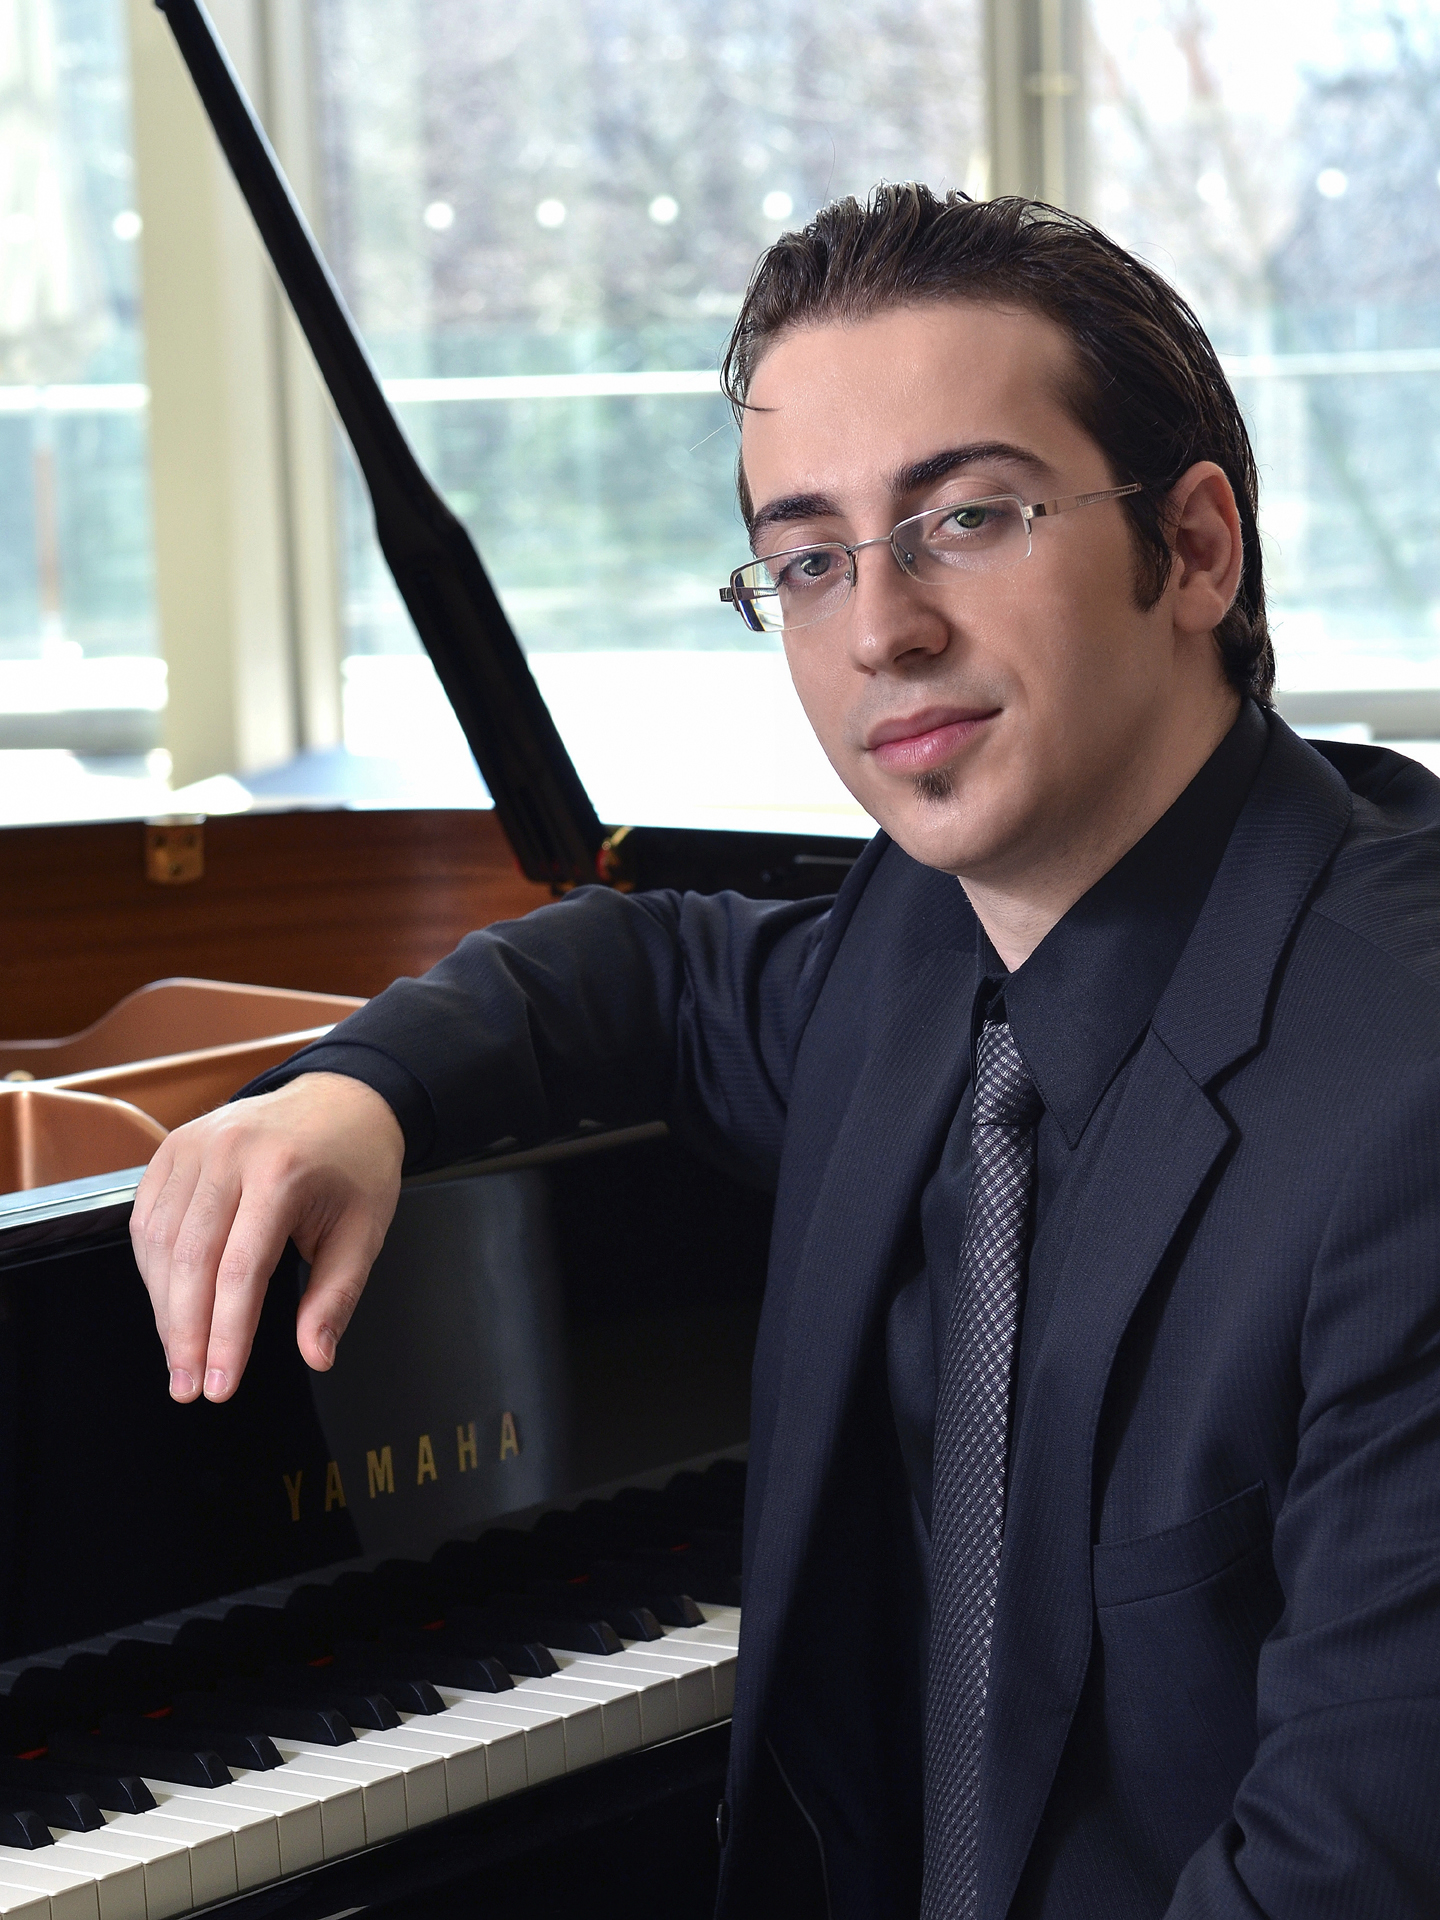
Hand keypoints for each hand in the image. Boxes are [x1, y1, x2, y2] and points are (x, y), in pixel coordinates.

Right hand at [130, 1073, 404, 1403]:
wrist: (343, 1101)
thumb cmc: (356, 1167)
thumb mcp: (364, 1233)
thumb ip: (336, 1298)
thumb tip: (316, 1356)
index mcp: (282, 1172)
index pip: (240, 1272)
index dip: (226, 1336)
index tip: (221, 1385)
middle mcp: (229, 1152)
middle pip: (189, 1261)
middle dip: (185, 1334)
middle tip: (189, 1386)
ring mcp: (194, 1144)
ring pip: (158, 1242)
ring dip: (164, 1307)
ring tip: (180, 1355)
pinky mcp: (172, 1147)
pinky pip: (147, 1217)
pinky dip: (152, 1268)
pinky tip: (169, 1303)